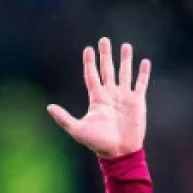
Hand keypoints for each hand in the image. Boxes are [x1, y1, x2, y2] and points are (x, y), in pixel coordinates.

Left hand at [48, 38, 150, 157]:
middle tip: (104, 40)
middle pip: (107, 70)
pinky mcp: (137, 102)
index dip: (90, 63)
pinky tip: (144, 62)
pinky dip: (143, 73)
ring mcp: (124, 97)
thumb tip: (48, 107)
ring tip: (125, 46)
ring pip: (125, 73)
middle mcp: (110, 95)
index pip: (92, 76)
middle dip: (106, 56)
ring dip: (125, 60)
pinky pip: (140, 84)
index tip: (88, 49)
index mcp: (97, 99)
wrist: (119, 152)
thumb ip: (64, 118)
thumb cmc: (98, 143)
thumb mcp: (78, 130)